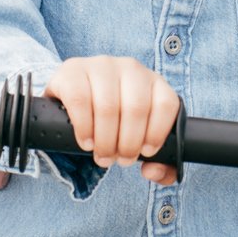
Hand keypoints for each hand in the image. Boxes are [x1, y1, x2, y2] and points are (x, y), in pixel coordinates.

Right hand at [46, 56, 181, 184]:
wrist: (73, 98)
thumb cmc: (113, 123)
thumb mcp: (138, 138)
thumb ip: (160, 164)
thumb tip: (152, 171)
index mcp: (153, 81)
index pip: (165, 104)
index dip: (157, 133)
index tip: (145, 152)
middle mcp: (130, 68)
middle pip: (136, 108)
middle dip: (128, 143)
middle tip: (119, 160)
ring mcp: (100, 65)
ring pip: (108, 106)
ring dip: (105, 140)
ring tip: (102, 155)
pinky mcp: (72, 70)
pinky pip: (80, 100)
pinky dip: (84, 127)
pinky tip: (86, 141)